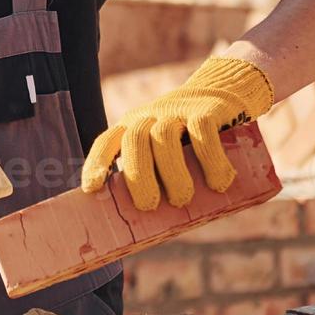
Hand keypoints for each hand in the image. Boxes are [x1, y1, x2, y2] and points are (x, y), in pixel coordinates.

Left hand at [80, 57, 273, 210]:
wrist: (222, 93)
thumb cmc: (188, 139)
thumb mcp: (165, 151)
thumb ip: (157, 175)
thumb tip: (154, 221)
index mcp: (131, 127)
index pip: (106, 141)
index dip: (96, 163)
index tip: (92, 188)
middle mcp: (149, 116)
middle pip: (135, 141)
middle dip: (139, 177)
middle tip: (149, 206)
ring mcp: (177, 111)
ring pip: (165, 138)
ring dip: (173, 174)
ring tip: (182, 200)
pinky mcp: (206, 111)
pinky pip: (203, 134)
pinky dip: (211, 162)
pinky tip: (218, 184)